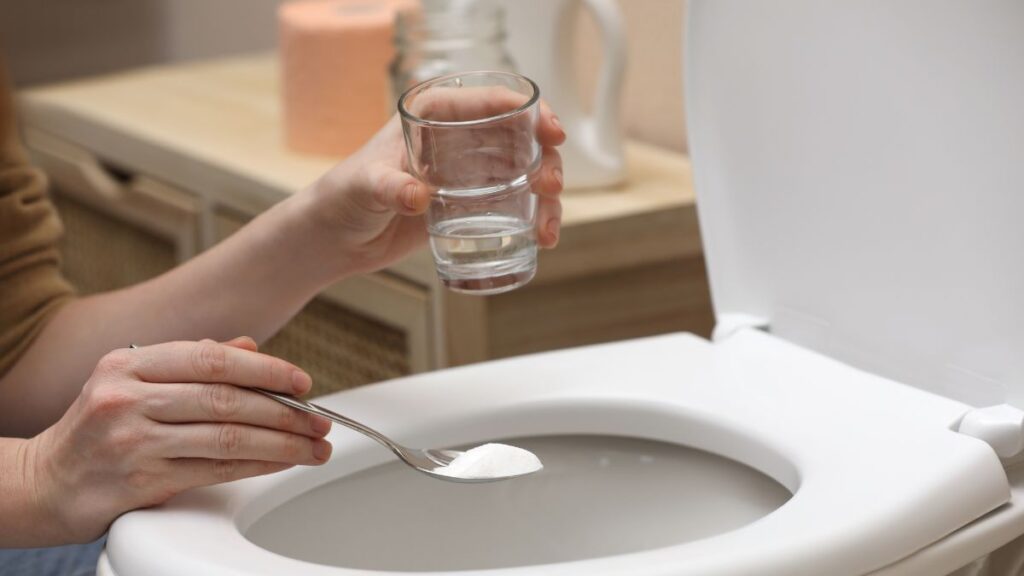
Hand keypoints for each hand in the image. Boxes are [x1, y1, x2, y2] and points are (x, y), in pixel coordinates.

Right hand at [25, 337, 330, 542]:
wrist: (42, 484)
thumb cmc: (98, 429)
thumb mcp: (131, 382)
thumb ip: (189, 362)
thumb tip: (250, 347)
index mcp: (127, 364)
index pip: (210, 358)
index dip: (265, 369)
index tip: (301, 382)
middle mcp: (126, 399)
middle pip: (225, 398)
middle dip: (284, 410)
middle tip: (319, 419)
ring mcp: (132, 442)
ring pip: (226, 437)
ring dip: (281, 443)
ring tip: (313, 447)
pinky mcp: (140, 482)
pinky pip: (214, 471)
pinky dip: (256, 466)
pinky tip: (281, 463)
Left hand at [301, 102, 565, 275]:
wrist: (335, 238)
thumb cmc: (342, 198)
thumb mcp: (364, 186)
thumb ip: (390, 187)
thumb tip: (418, 197)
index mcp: (434, 114)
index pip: (492, 102)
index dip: (531, 112)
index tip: (552, 133)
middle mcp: (457, 139)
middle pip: (520, 138)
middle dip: (547, 159)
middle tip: (550, 187)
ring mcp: (467, 173)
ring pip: (524, 174)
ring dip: (546, 196)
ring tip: (547, 228)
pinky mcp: (469, 205)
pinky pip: (513, 205)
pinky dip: (533, 218)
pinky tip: (542, 237)